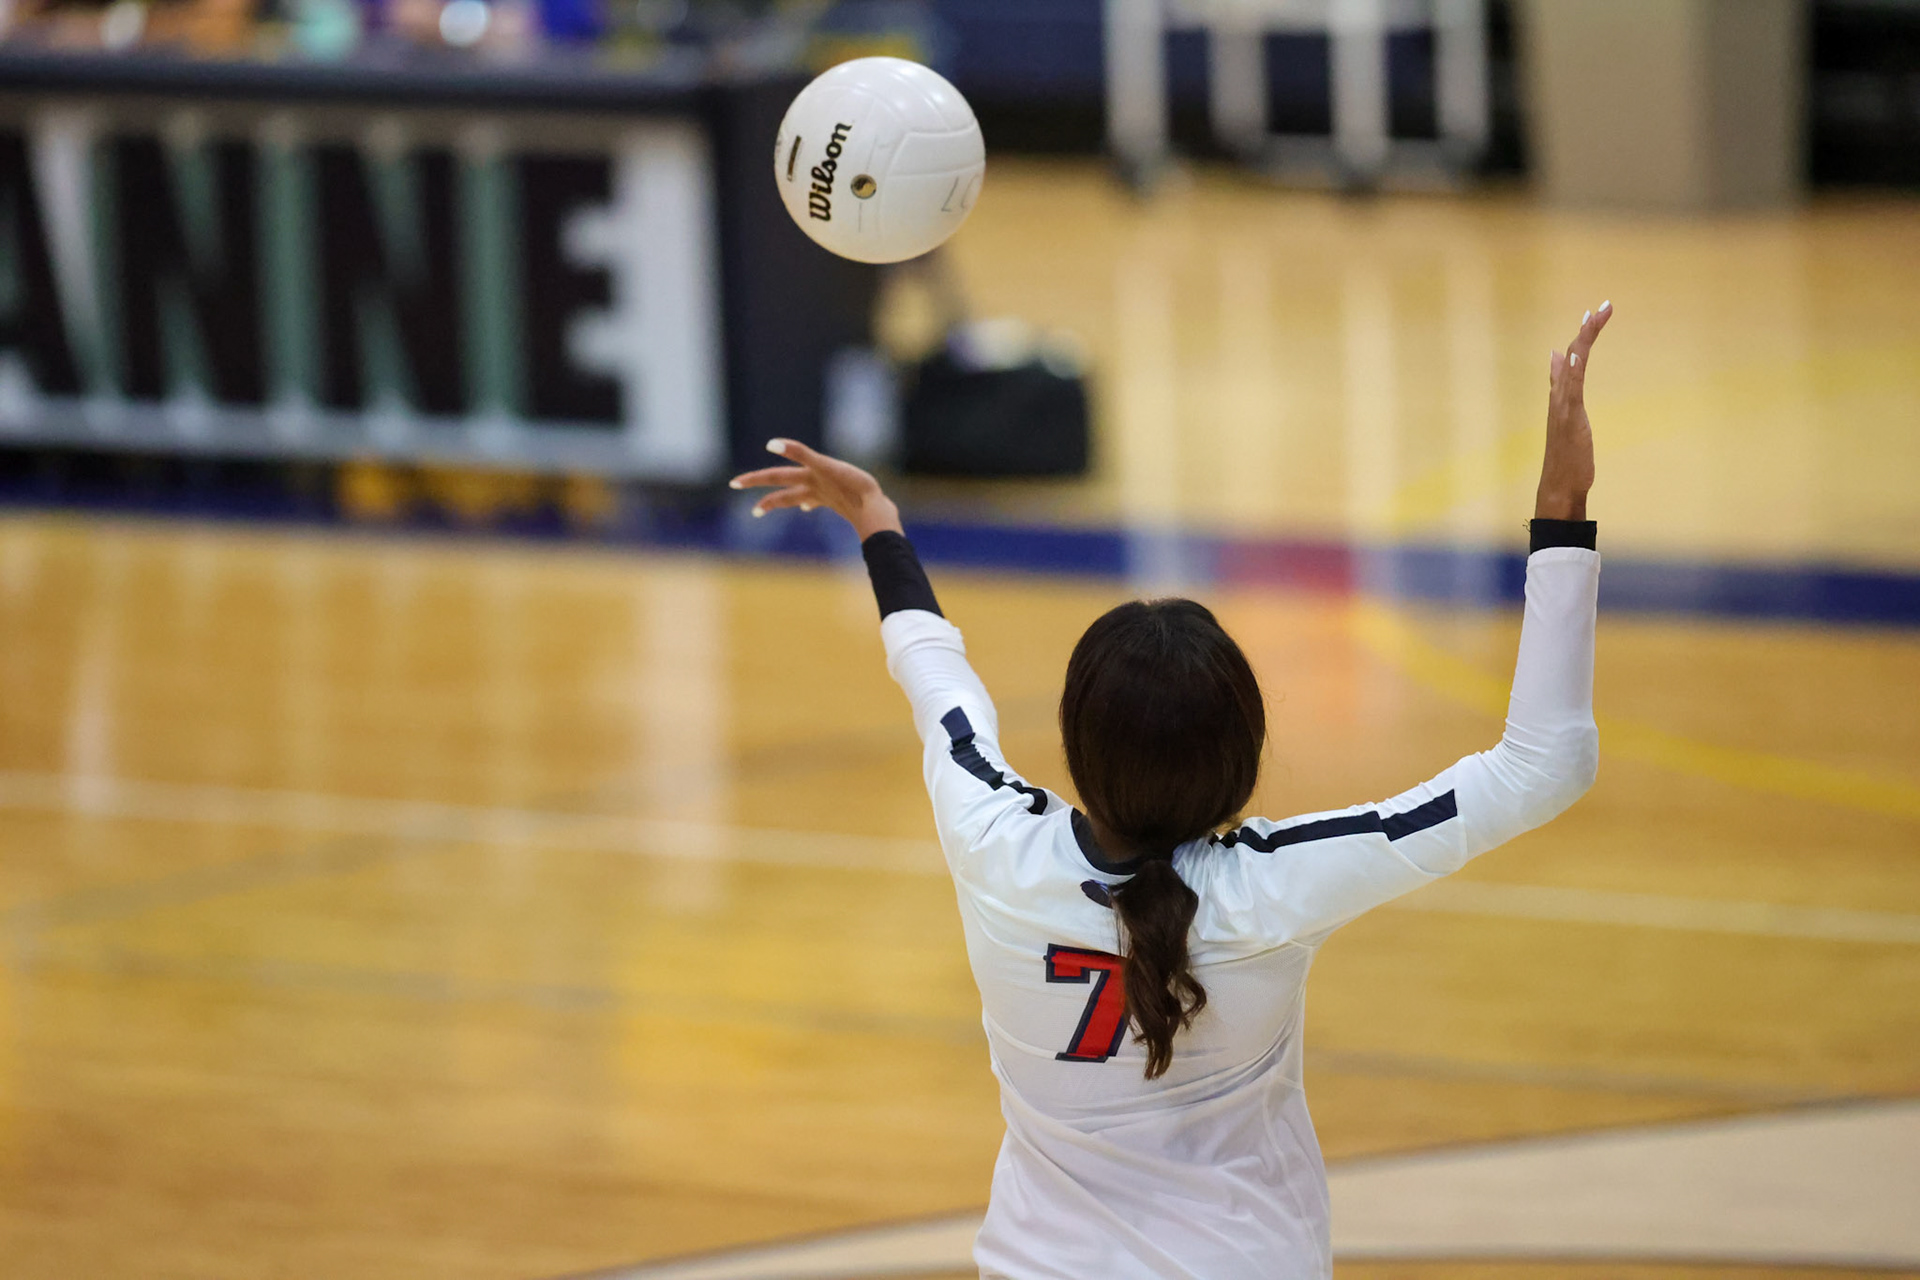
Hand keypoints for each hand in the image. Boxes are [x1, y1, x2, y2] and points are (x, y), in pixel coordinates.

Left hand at [728, 439, 903, 541]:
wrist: (875, 511)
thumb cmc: (852, 488)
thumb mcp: (824, 465)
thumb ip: (799, 453)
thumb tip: (771, 444)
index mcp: (807, 480)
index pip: (774, 478)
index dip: (755, 479)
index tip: (734, 483)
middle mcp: (813, 489)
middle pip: (782, 494)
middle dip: (765, 500)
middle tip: (752, 510)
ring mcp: (826, 496)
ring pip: (799, 499)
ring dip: (784, 501)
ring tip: (771, 507)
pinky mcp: (839, 500)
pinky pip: (819, 501)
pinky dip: (809, 502)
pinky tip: (808, 507)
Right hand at [1536, 301, 1611, 520]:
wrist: (1560, 484)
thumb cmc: (1567, 455)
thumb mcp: (1569, 417)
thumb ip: (1562, 386)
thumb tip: (1556, 358)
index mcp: (1562, 395)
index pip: (1571, 358)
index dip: (1582, 335)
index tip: (1594, 314)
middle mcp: (1559, 396)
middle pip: (1571, 355)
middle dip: (1586, 331)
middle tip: (1602, 307)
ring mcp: (1562, 407)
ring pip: (1571, 367)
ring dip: (1582, 341)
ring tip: (1592, 318)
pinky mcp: (1568, 418)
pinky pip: (1569, 389)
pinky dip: (1570, 369)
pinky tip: (1573, 353)